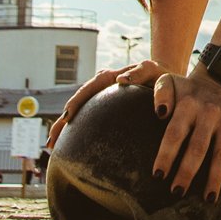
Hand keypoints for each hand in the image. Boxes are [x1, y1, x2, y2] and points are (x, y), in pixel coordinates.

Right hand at [45, 60, 166, 153]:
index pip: (89, 89)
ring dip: (63, 128)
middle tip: (52, 140)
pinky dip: (75, 133)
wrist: (168, 83)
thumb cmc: (162, 77)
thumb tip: (120, 80)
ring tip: (52, 145)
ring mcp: (102, 100)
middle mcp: (102, 88)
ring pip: (78, 113)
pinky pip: (86, 121)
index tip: (68, 116)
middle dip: (63, 121)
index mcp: (111, 78)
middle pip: (77, 104)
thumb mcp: (152, 71)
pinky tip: (66, 147)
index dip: (77, 101)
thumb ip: (140, 72)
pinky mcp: (104, 111)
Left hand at [151, 64, 220, 201]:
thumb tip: (160, 113)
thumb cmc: (186, 89)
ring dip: (215, 177)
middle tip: (177, 192)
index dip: (166, 155)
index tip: (158, 176)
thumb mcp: (169, 81)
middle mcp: (209, 113)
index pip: (175, 133)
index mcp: (188, 104)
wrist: (219, 78)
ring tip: (208, 199)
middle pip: (198, 147)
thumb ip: (160, 94)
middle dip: (187, 172)